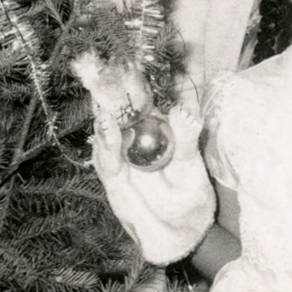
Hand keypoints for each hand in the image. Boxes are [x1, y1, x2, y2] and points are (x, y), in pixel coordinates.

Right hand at [71, 53, 213, 263]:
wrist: (178, 236)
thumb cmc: (191, 198)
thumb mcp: (192, 167)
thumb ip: (187, 140)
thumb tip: (181, 109)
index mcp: (161, 128)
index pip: (145, 97)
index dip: (136, 78)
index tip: (129, 56)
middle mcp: (138, 138)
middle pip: (120, 107)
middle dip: (109, 86)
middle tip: (99, 62)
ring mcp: (123, 155)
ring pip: (108, 127)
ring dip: (102, 108)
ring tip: (99, 87)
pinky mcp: (113, 176)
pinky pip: (106, 156)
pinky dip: (105, 141)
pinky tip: (106, 125)